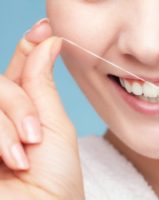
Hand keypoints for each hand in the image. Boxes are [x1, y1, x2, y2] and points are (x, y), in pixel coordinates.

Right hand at [0, 19, 83, 198]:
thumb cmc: (56, 177)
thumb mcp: (54, 126)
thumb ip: (41, 85)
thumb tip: (49, 40)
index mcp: (22, 111)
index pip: (19, 71)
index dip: (28, 46)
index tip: (46, 28)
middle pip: (0, 83)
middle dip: (19, 104)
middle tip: (35, 136)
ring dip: (6, 124)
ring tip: (24, 155)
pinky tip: (10, 160)